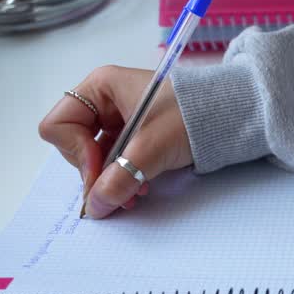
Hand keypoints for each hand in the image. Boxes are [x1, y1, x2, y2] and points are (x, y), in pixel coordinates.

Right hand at [38, 66, 192, 218]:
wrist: (234, 114)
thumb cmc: (193, 114)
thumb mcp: (153, 146)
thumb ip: (120, 178)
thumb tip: (94, 207)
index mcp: (101, 86)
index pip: (58, 125)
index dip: (75, 152)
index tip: (101, 169)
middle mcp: (105, 100)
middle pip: (74, 145)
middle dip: (96, 172)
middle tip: (120, 189)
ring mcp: (119, 119)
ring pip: (95, 159)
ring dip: (112, 180)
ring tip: (136, 194)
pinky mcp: (135, 136)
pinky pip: (115, 162)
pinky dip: (124, 178)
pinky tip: (142, 189)